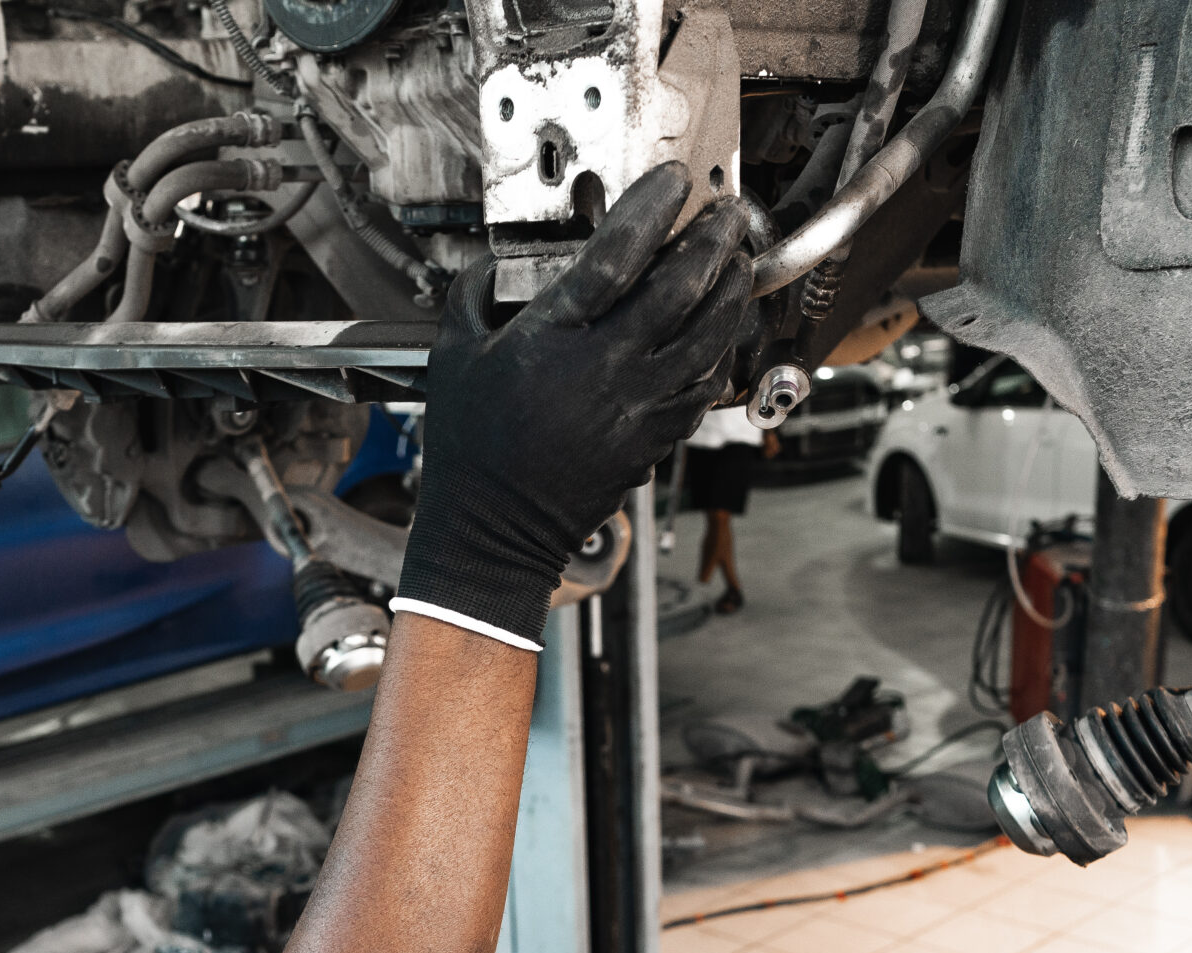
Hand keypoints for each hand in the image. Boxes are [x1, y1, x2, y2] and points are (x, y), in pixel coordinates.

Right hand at [395, 163, 750, 645]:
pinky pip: (704, 386)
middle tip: (724, 214)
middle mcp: (606, 369)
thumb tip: (494, 267)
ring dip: (732, 292)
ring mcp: (639, 406)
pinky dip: (721, 351)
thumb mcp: (453, 357)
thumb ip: (474, 297)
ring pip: (710, 336)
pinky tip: (722, 332)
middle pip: (683, 288)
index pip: (617, 256)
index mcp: (553, 339)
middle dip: (713, 240)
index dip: (651, 210)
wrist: (495, 529)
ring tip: (739, 262)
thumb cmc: (472, 451)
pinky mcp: (655, 438)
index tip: (672, 183)